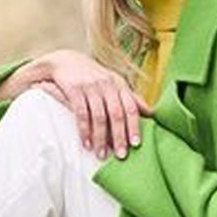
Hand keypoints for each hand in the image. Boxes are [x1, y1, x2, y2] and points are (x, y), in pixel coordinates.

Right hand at [16, 49, 146, 159]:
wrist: (64, 61)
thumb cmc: (93, 76)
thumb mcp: (114, 83)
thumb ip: (131, 98)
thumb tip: (152, 113)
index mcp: (119, 85)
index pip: (131, 107)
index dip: (134, 126)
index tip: (136, 144)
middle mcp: (107, 85)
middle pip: (116, 114)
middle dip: (119, 137)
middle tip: (120, 156)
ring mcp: (90, 87)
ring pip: (99, 116)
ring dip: (100, 138)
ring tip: (101, 155)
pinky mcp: (74, 89)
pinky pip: (81, 113)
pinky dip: (84, 130)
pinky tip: (86, 144)